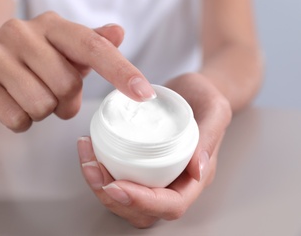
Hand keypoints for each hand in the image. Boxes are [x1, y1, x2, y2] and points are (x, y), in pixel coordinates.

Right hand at [0, 12, 155, 131]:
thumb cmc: (34, 67)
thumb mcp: (67, 55)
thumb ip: (93, 45)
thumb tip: (118, 32)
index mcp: (51, 25)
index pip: (92, 46)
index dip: (121, 71)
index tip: (144, 94)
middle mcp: (20, 32)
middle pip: (67, 84)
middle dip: (66, 101)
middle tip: (54, 96)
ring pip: (42, 105)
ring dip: (44, 112)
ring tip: (32, 99)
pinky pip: (17, 119)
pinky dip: (22, 122)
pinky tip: (13, 106)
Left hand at [77, 72, 231, 227]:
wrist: (192, 89)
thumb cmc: (205, 98)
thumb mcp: (214, 109)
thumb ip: (209, 135)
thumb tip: (198, 171)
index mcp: (194, 177)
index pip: (171, 204)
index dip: (142, 202)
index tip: (117, 185)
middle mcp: (173, 182)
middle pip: (142, 211)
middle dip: (111, 198)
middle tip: (92, 169)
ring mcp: (155, 176)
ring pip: (124, 200)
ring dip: (100, 185)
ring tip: (86, 159)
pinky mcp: (139, 165)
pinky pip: (117, 177)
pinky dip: (99, 169)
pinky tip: (89, 150)